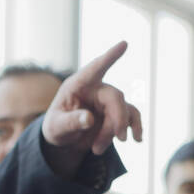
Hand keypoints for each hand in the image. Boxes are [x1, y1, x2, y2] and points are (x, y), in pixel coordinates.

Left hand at [40, 41, 142, 175]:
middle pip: (115, 98)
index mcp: (78, 84)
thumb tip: (90, 119)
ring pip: (123, 111)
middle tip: (110, 142)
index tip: (124, 44)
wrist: (63, 140)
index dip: (110, 57)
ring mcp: (107, 100)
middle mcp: (96, 88)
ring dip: (115, 132)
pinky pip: (131, 117)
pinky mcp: (116, 113)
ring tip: (96, 150)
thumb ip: (71, 121)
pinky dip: (135, 128)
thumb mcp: (56, 127)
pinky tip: (138, 139)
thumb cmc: (56, 127)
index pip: (95, 68)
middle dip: (115, 121)